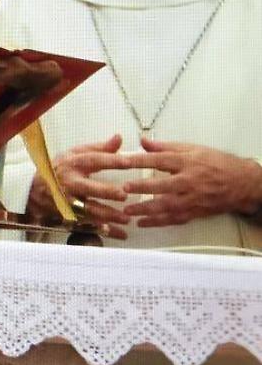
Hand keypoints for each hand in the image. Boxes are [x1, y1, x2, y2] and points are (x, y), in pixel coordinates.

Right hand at [27, 133, 131, 238]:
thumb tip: (119, 138)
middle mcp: (69, 182)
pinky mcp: (69, 215)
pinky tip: (120, 233)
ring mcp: (68, 201)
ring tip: (126, 219)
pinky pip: (88, 224)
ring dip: (107, 215)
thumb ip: (98, 148)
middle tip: (124, 194)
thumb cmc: (60, 168)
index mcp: (72, 163)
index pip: (93, 160)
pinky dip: (103, 230)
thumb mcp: (74, 153)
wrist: (35, 189)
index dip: (111, 160)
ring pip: (88, 210)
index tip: (129, 162)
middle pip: (88, 188)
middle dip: (106, 191)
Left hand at [122, 136, 261, 226]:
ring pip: (167, 206)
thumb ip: (165, 146)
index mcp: (187, 162)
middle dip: (142, 188)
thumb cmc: (215, 163)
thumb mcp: (191, 149)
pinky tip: (141, 223)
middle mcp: (189, 182)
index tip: (121, 161)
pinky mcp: (194, 212)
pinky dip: (157, 222)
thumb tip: (142, 141)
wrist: (242, 183)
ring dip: (146, 210)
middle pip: (163, 185)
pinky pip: (174, 219)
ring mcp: (192, 199)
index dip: (140, 160)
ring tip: (127, 210)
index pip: (159, 160)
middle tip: (123, 189)